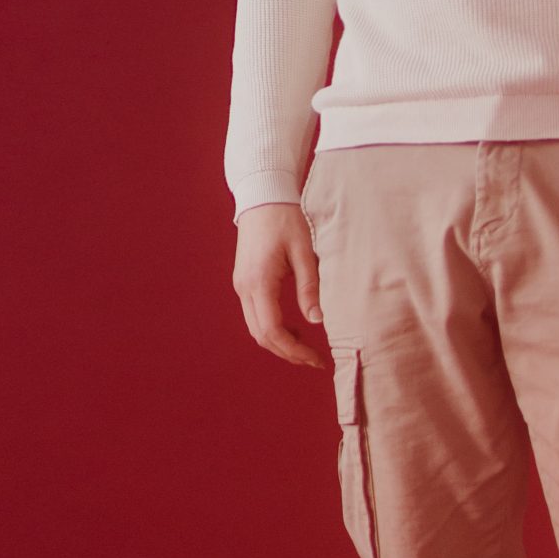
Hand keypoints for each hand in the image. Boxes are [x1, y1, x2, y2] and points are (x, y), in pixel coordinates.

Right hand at [233, 204, 327, 368]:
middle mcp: (245, 288)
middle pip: (261, 336)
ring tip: (307, 347)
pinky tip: (293, 328)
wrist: (263, 197)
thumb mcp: (305, 252)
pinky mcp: (244, 282)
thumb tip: (317, 321)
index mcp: (260, 282)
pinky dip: (272, 328)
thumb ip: (310, 288)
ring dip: (279, 342)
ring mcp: (241, 286)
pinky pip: (255, 315)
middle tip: (315, 359)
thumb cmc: (286, 220)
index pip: (273, 331)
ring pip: (256, 328)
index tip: (316, 359)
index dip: (294, 351)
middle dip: (287, 353)